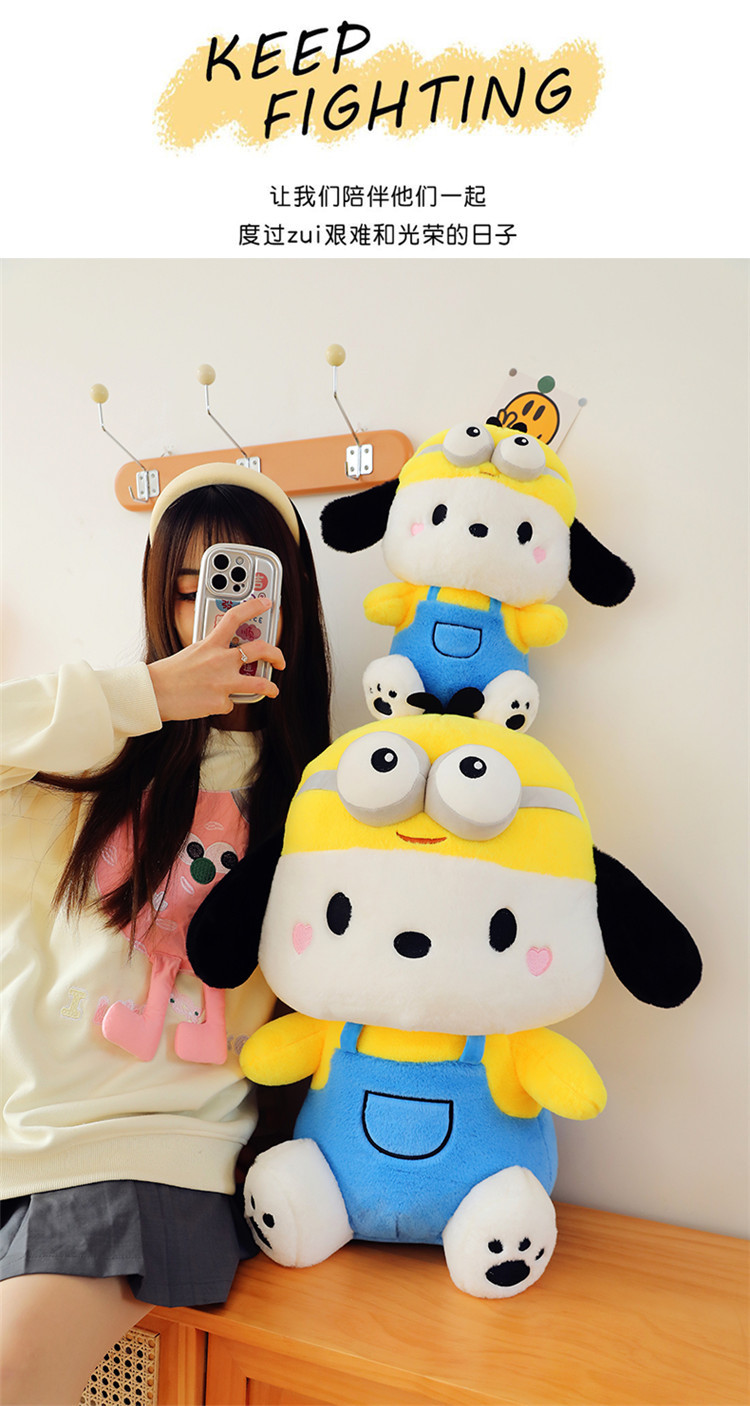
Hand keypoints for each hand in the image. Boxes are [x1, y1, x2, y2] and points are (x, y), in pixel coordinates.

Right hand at [148, 599, 285, 720]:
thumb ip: (213, 651)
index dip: (254, 607)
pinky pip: (230, 703)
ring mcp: (223, 682)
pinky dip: (223, 703)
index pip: (235, 617)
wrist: (154, 693)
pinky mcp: (220, 702)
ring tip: (273, 690)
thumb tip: (229, 655)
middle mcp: (220, 661)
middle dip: (276, 655)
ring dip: (270, 687)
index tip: (266, 603)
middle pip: (260, 650)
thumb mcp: (193, 652)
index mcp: (211, 644)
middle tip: (279, 660)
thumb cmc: (170, 673)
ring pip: (258, 683)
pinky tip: (209, 702)